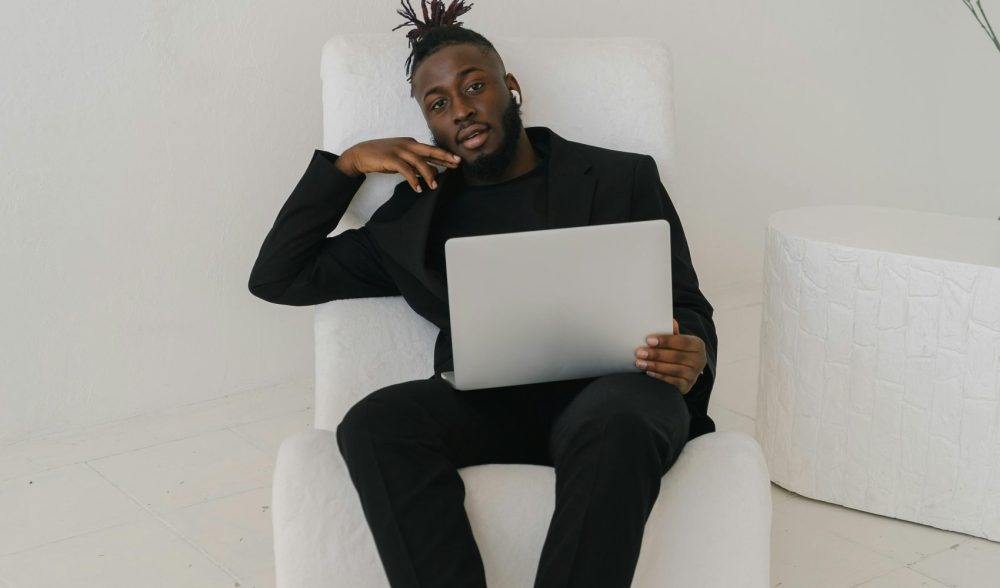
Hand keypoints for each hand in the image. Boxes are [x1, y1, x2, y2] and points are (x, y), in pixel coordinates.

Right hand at [335, 137, 461, 192]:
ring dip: (428, 175)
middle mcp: (407, 144)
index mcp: (411, 143)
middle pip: (430, 150)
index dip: (444, 155)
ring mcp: (399, 150)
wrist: (360, 154)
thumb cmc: (381, 156)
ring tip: (434, 186)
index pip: (431, 149)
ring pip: (419, 162)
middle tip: (457, 163)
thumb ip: (415, 164)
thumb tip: (430, 172)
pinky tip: (418, 188)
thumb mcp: (401, 158)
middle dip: (444, 157)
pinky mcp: (391, 159)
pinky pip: (406, 170)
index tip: (456, 161)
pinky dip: (413, 180)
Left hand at [634, 319, 706, 394]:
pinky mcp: (688, 386)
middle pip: (676, 356)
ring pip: (674, 370)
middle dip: (656, 354)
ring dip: (654, 366)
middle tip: (639, 352)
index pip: (682, 341)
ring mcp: (695, 374)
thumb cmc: (676, 351)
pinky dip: (659, 377)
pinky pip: (672, 382)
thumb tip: (670, 320)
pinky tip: (648, 372)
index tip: (648, 340)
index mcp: (698, 344)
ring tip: (640, 363)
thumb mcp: (675, 340)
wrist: (683, 372)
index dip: (665, 340)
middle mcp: (700, 360)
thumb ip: (672, 332)